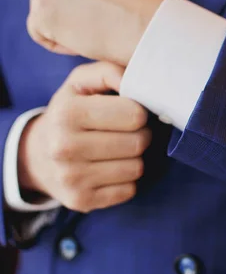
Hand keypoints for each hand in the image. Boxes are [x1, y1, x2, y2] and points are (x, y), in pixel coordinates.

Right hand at [18, 62, 151, 212]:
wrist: (38, 155)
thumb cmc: (70, 112)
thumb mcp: (81, 83)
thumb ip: (110, 72)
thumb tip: (139, 80)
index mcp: (67, 113)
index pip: (134, 114)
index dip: (139, 111)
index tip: (131, 111)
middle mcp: (64, 147)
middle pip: (138, 142)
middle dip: (141, 134)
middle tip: (130, 130)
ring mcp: (71, 178)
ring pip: (136, 168)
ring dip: (135, 157)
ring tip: (120, 148)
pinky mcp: (81, 201)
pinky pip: (129, 191)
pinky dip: (126, 179)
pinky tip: (111, 168)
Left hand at [27, 0, 166, 65]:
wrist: (146, 26)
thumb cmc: (137, 4)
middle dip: (56, 0)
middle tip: (88, 17)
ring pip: (39, 7)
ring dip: (58, 22)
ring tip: (91, 29)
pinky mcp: (41, 13)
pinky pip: (36, 31)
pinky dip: (55, 41)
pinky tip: (81, 42)